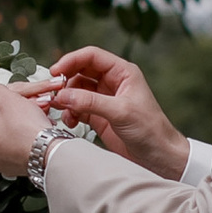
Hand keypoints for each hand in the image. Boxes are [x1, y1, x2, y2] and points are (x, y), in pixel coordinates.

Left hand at [0, 81, 48, 177]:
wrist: (49, 152)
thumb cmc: (25, 130)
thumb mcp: (7, 98)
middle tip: (0, 117)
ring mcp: (3, 164)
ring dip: (7, 134)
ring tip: (21, 122)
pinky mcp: (19, 167)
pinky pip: (15, 151)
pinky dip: (20, 142)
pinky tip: (31, 132)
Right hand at [37, 44, 188, 180]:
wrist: (158, 156)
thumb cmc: (150, 129)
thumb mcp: (120, 112)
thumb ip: (90, 102)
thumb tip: (63, 95)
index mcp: (122, 73)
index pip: (92, 56)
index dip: (71, 60)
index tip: (56, 71)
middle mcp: (112, 83)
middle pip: (80, 71)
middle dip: (66, 81)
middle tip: (53, 92)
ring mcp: (104, 99)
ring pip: (76, 91)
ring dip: (66, 99)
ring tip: (61, 109)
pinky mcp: (98, 116)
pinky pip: (77, 108)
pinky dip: (70, 113)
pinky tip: (70, 121)